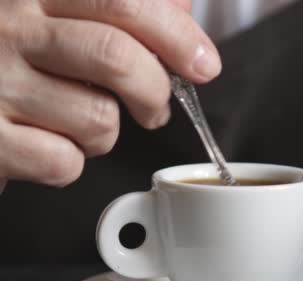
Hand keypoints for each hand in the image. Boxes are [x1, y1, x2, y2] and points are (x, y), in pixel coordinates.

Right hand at [0, 0, 220, 186]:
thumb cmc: (10, 52)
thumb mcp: (55, 12)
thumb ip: (118, 6)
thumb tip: (182, 13)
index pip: (125, 1)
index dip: (178, 35)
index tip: (204, 64)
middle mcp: (8, 28)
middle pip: (117, 57)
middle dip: (155, 91)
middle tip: (155, 107)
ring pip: (98, 119)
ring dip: (105, 133)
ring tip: (79, 121)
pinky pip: (64, 162)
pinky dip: (69, 161)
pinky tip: (45, 142)